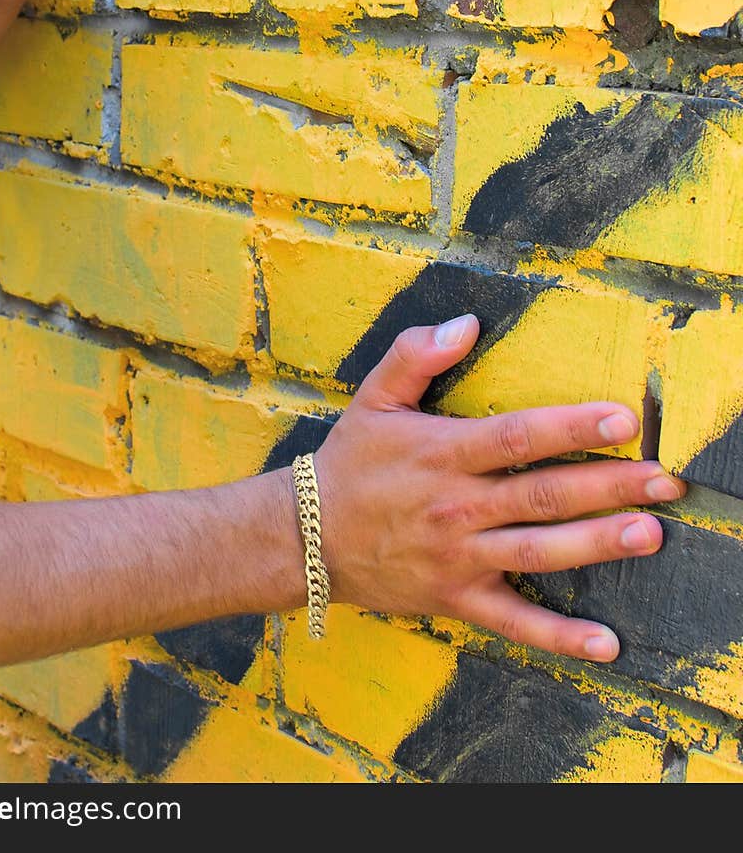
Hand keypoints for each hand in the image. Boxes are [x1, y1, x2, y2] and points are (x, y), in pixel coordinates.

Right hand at [315, 314, 685, 661]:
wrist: (304, 537)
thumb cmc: (351, 463)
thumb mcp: (373, 398)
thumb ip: (416, 354)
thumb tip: (466, 325)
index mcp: (442, 453)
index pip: (516, 437)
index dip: (570, 428)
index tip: (622, 420)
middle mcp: (456, 506)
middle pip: (542, 495)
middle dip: (608, 486)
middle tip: (662, 480)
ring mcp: (458, 557)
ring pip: (539, 551)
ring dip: (597, 544)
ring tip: (649, 533)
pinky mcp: (456, 597)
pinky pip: (514, 622)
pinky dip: (560, 637)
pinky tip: (606, 642)